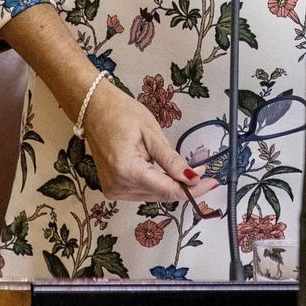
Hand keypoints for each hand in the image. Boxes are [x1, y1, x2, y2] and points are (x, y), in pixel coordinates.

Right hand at [81, 81, 218, 202]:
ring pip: (153, 195)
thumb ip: (171, 160)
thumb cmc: (122, 114)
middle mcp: (118, 187)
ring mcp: (114, 190)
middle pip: (161, 195)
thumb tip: (191, 178)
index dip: (192, 189)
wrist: (94, 110)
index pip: (167, 190)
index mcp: (127, 171)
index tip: (212, 182)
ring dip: (172, 185)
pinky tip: (168, 172)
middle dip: (185, 185)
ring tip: (189, 170)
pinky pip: (143, 191)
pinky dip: (158, 183)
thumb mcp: (152, 133)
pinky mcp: (113, 188)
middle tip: (204, 172)